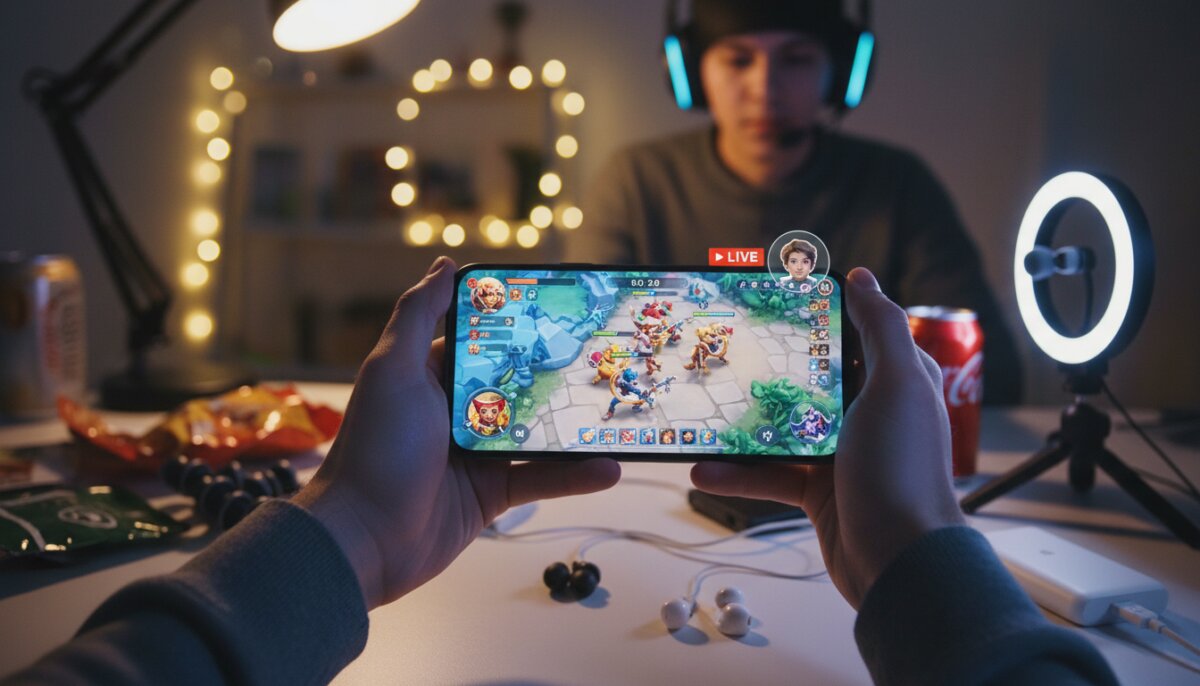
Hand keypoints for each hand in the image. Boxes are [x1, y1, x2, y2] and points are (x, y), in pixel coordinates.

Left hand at [294, 257, 620, 609]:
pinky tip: (608, 467)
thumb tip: (445, 264)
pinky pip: (539, 478)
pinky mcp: (490, 495)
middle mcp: (455, 412)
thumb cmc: (374, 450)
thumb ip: (418, 316)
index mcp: (430, 376)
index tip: (563, 308)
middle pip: (517, 384)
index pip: (482, 341)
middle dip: (558, 373)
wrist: (362, 541)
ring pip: (536, 432)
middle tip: (606, 357)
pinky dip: (574, 474)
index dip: (519, 325)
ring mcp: (475, 454)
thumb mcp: (393, 372)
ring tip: (617, 411)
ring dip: (575, 426)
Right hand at [690, 268, 963, 607]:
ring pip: (782, 427)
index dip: (816, 312)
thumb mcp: (897, 385)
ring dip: (741, 425)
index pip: (855, 332)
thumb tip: (862, 278)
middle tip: (721, 348)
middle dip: (766, 365)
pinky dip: (738, 473)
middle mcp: (869, 411)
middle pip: (810, 377)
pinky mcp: (819, 491)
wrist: (899, 562)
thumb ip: (881, 329)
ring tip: (702, 413)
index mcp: (895, 379)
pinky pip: (771, 473)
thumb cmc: (903, 468)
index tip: (771, 297)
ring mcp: (842, 453)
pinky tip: (703, 471)